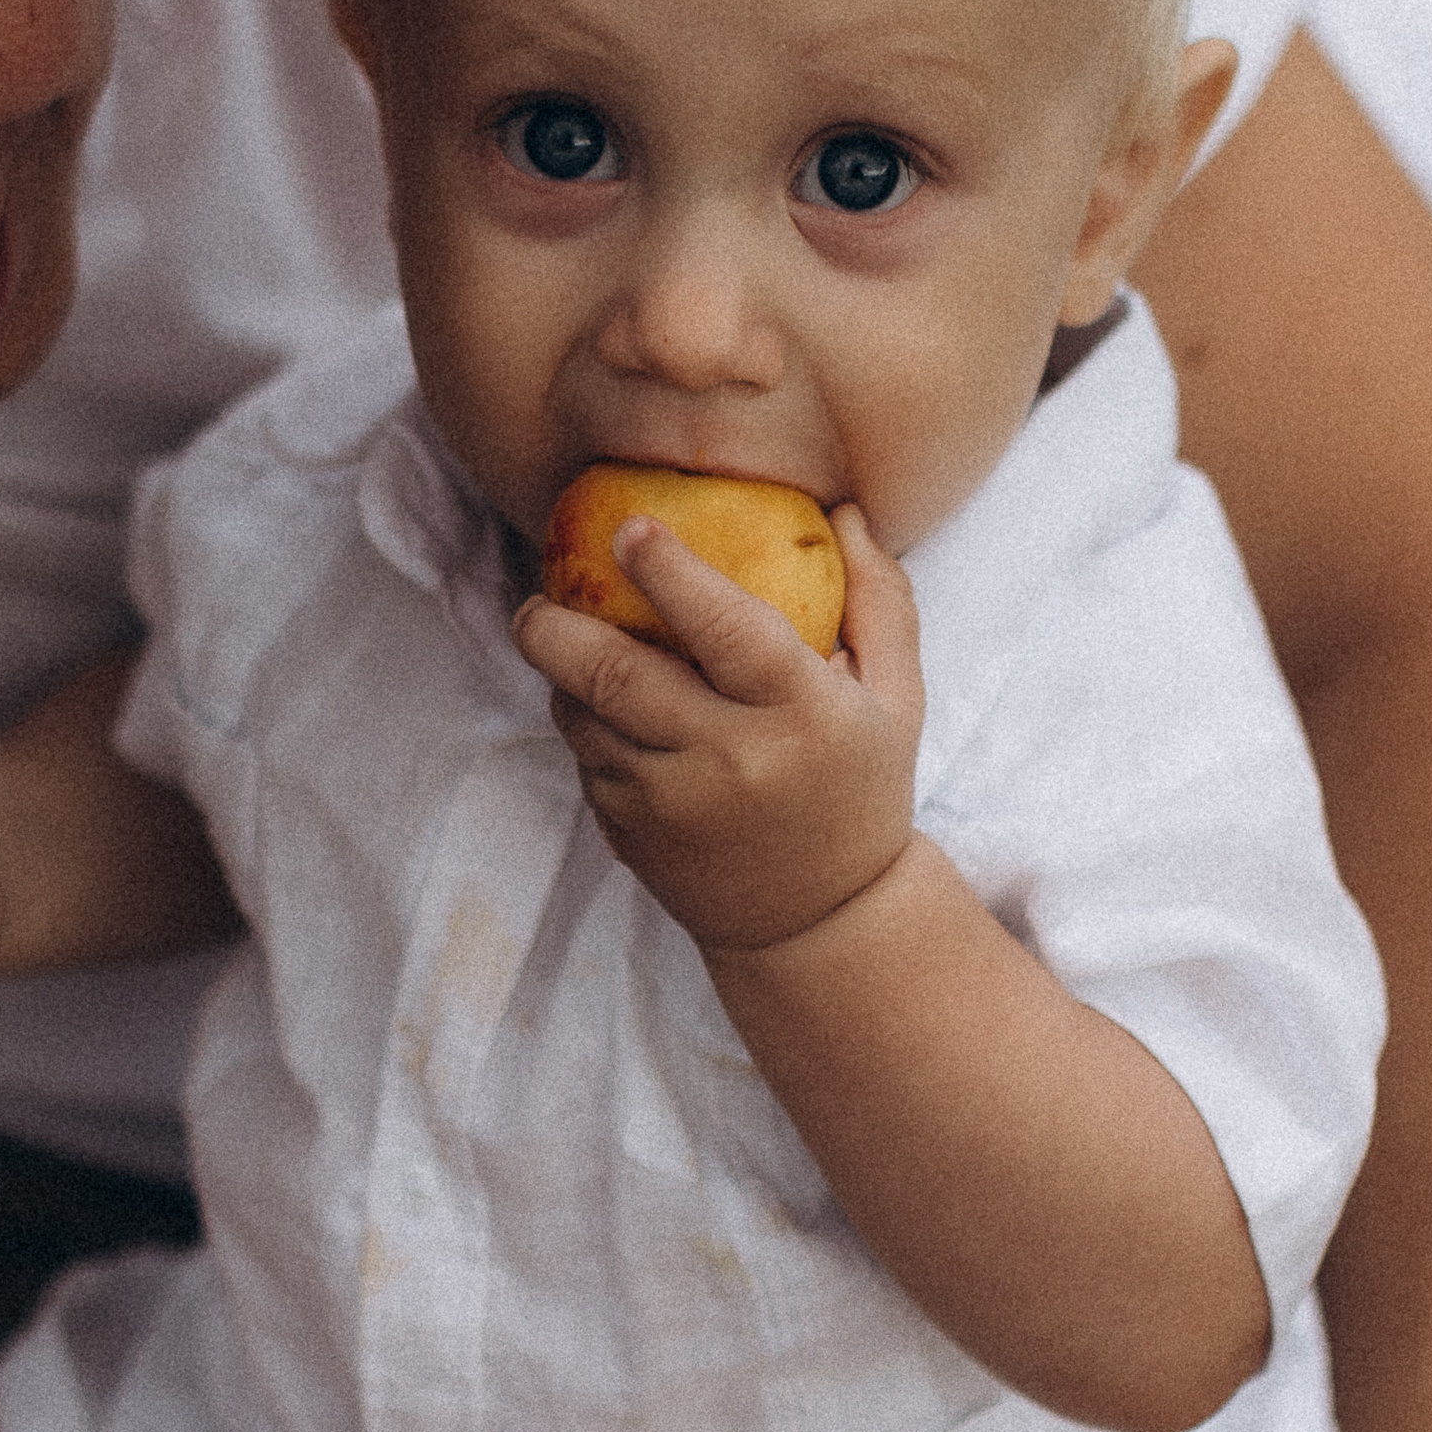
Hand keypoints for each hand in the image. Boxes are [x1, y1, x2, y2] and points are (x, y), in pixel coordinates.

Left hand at [512, 503, 920, 950]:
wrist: (821, 920)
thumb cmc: (861, 788)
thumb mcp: (897, 699)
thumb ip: (880, 600)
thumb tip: (841, 510)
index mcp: (802, 714)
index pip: (729, 629)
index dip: (672, 574)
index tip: (630, 530)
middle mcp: (732, 760)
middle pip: (617, 676)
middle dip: (556, 626)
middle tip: (535, 599)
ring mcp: (674, 806)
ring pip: (584, 720)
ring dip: (560, 677)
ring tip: (561, 645)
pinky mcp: (633, 838)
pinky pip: (587, 763)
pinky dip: (583, 728)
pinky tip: (600, 712)